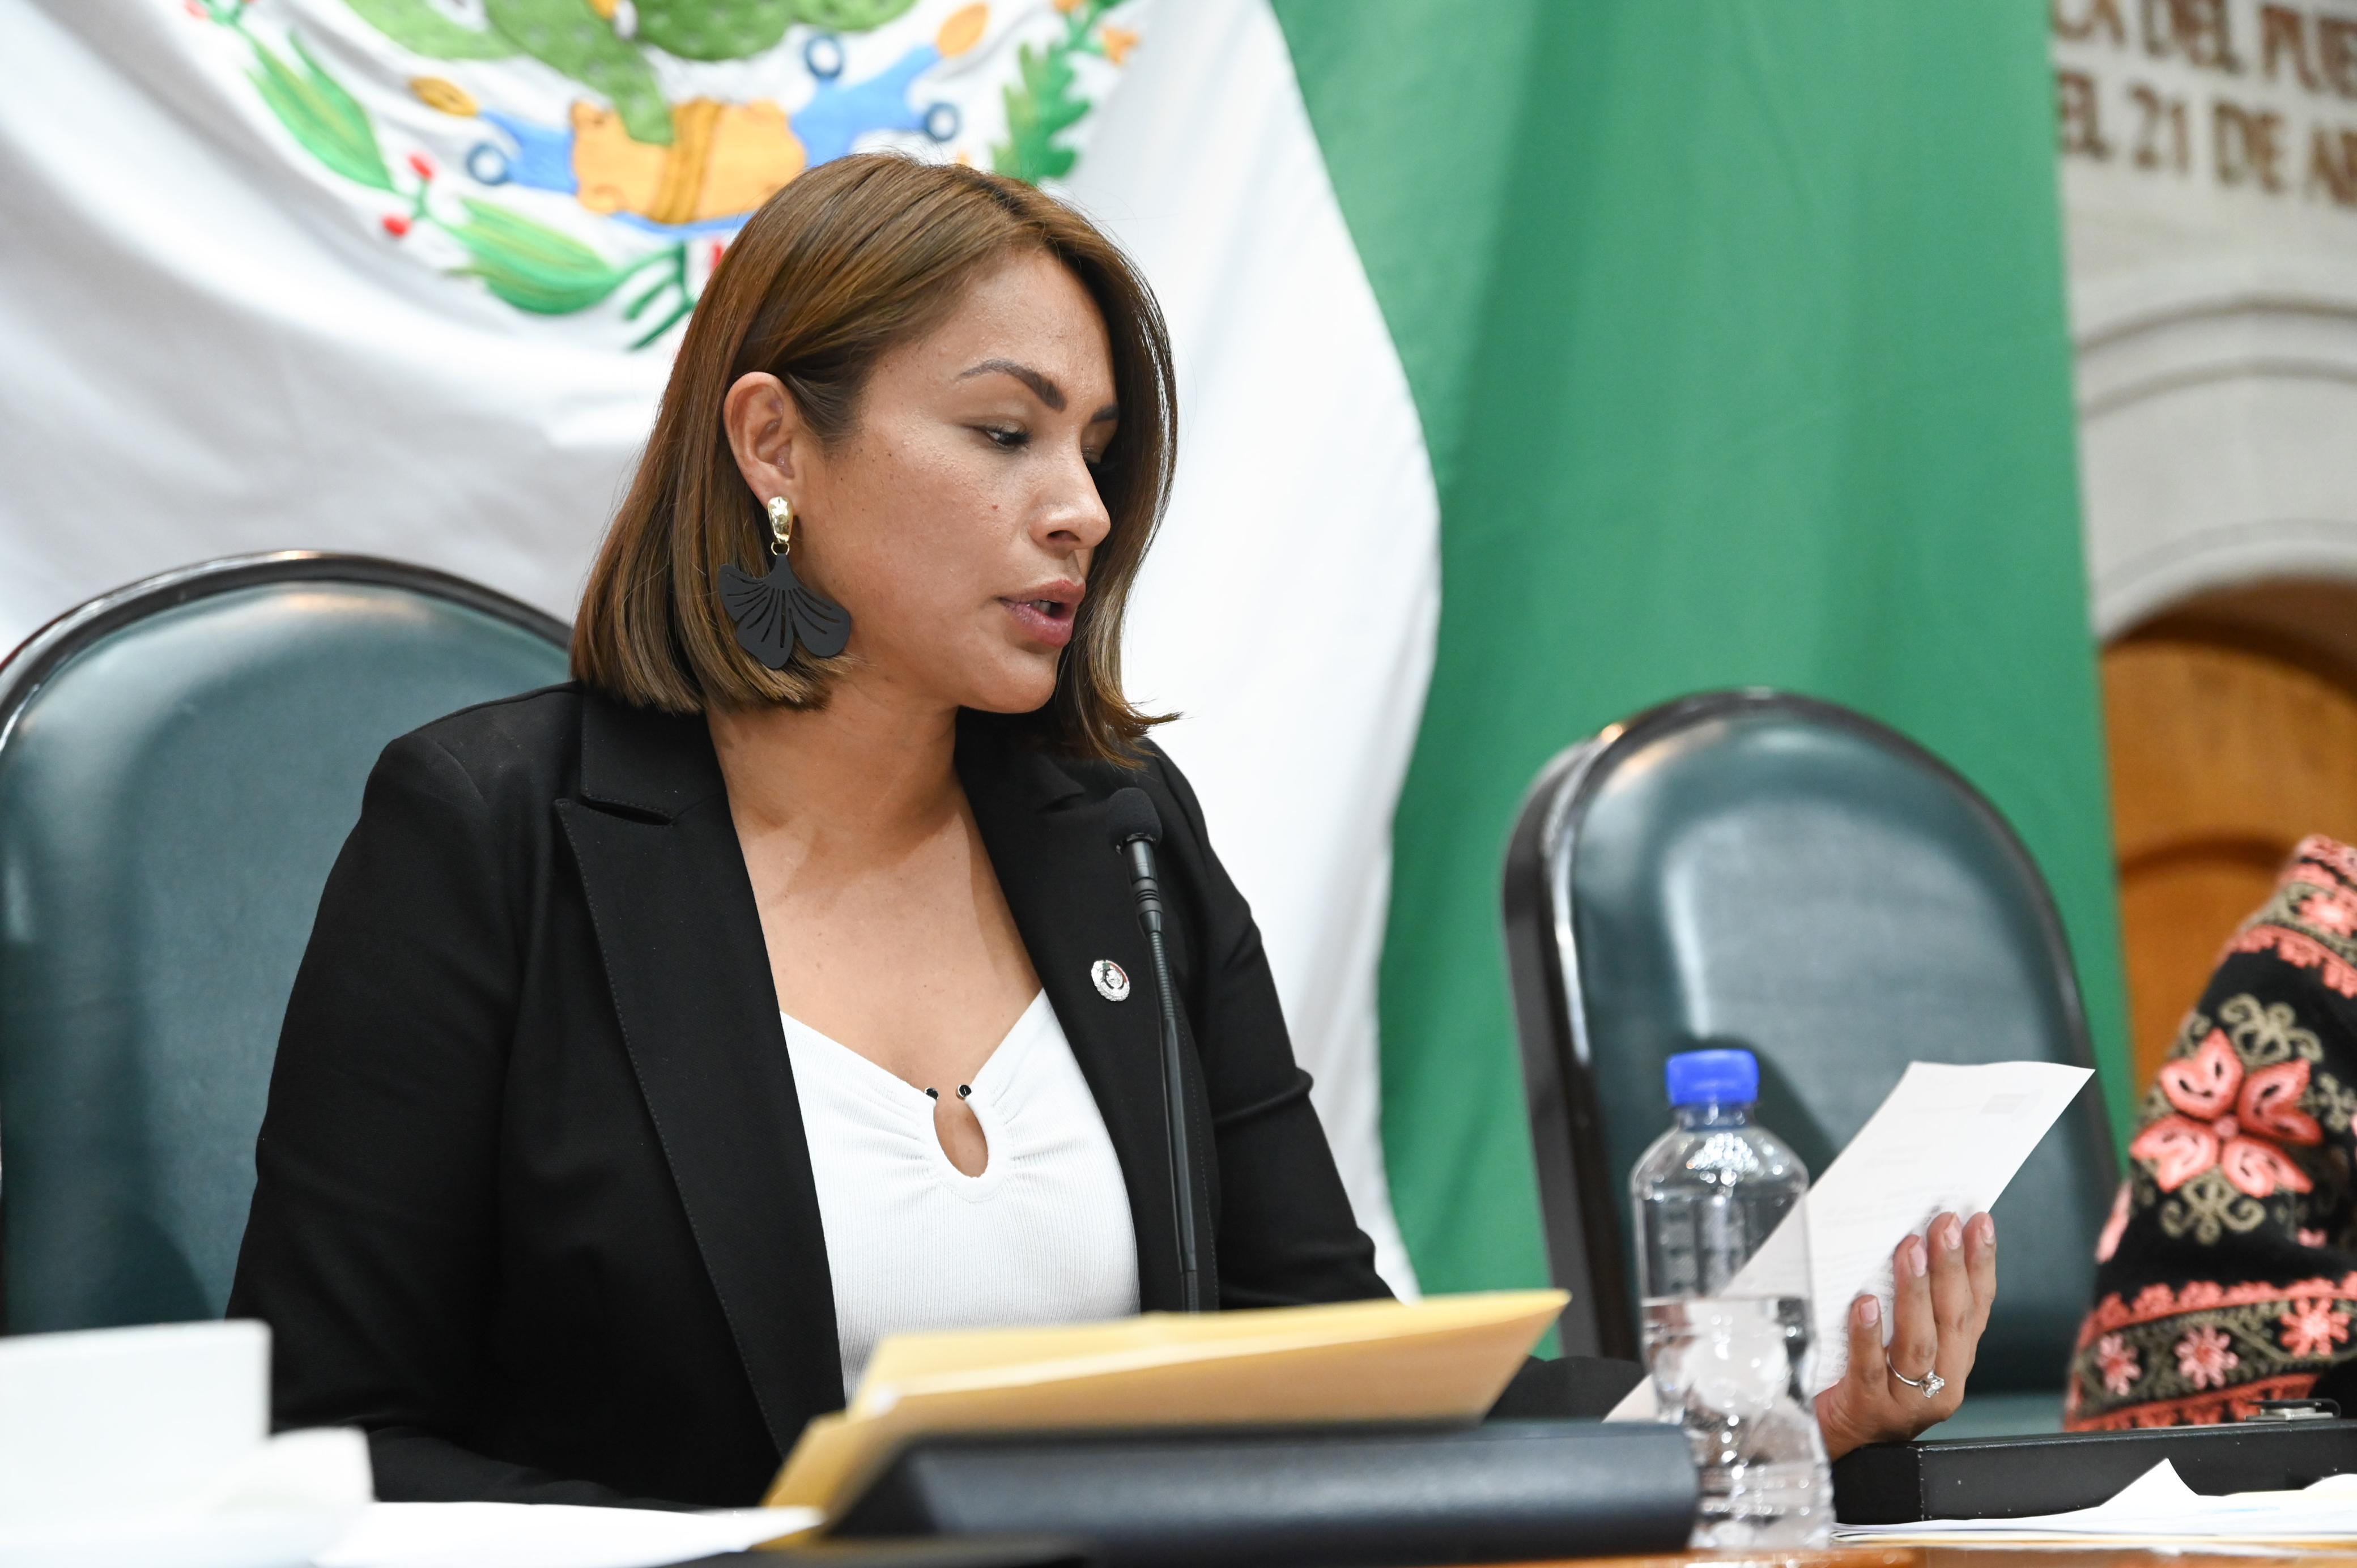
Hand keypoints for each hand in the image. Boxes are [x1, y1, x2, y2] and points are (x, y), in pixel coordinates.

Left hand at [1813, 1211, 1995, 1460]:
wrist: (1834, 1439)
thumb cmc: (1864, 1378)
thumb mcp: (1898, 1342)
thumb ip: (1911, 1307)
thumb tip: (1910, 1241)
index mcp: (1953, 1363)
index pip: (1976, 1308)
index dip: (1981, 1264)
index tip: (1979, 1221)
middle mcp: (1939, 1385)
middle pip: (1952, 1320)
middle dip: (1951, 1267)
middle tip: (1943, 1223)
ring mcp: (1905, 1401)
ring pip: (1918, 1343)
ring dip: (1916, 1292)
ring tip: (1910, 1249)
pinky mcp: (1867, 1408)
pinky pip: (1869, 1367)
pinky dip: (1869, 1334)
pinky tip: (1866, 1303)